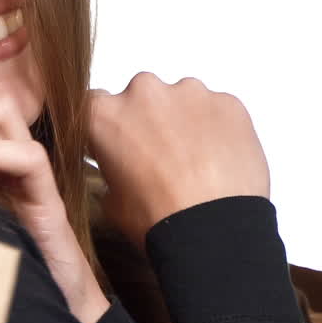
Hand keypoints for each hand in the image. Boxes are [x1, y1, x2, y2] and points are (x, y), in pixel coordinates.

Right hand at [86, 72, 270, 251]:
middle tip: (160, 158)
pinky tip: (219, 160)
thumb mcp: (111, 202)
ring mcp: (189, 91)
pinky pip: (217, 109)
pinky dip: (216, 128)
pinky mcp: (227, 101)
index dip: (107, 127)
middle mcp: (144, 92)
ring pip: (181, 99)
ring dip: (183, 122)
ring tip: (195, 162)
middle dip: (148, 121)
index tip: (116, 143)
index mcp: (105, 115)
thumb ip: (111, 168)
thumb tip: (124, 168)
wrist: (213, 231)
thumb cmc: (158, 220)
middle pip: (141, 96)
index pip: (94, 105)